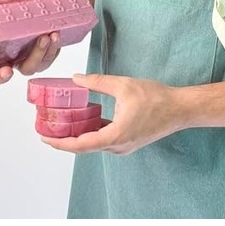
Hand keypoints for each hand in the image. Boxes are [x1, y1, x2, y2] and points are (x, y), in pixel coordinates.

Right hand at [0, 0, 60, 83]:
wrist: (43, 10)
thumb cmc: (18, 13)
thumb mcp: (4, 4)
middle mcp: (9, 60)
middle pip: (2, 75)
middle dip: (3, 75)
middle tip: (8, 69)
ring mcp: (27, 61)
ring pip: (29, 67)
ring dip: (37, 54)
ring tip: (44, 36)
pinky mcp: (44, 59)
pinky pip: (47, 58)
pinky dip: (52, 47)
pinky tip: (54, 35)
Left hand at [41, 73, 185, 154]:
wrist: (180, 109)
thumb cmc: (157, 99)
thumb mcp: (123, 85)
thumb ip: (97, 82)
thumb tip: (76, 78)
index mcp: (115, 136)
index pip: (80, 145)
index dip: (59, 143)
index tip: (44, 138)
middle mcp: (117, 146)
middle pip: (84, 146)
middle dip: (64, 138)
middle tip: (47, 128)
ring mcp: (123, 146)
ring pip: (94, 143)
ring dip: (77, 135)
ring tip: (62, 122)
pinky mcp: (128, 141)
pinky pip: (104, 140)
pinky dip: (91, 131)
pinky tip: (85, 118)